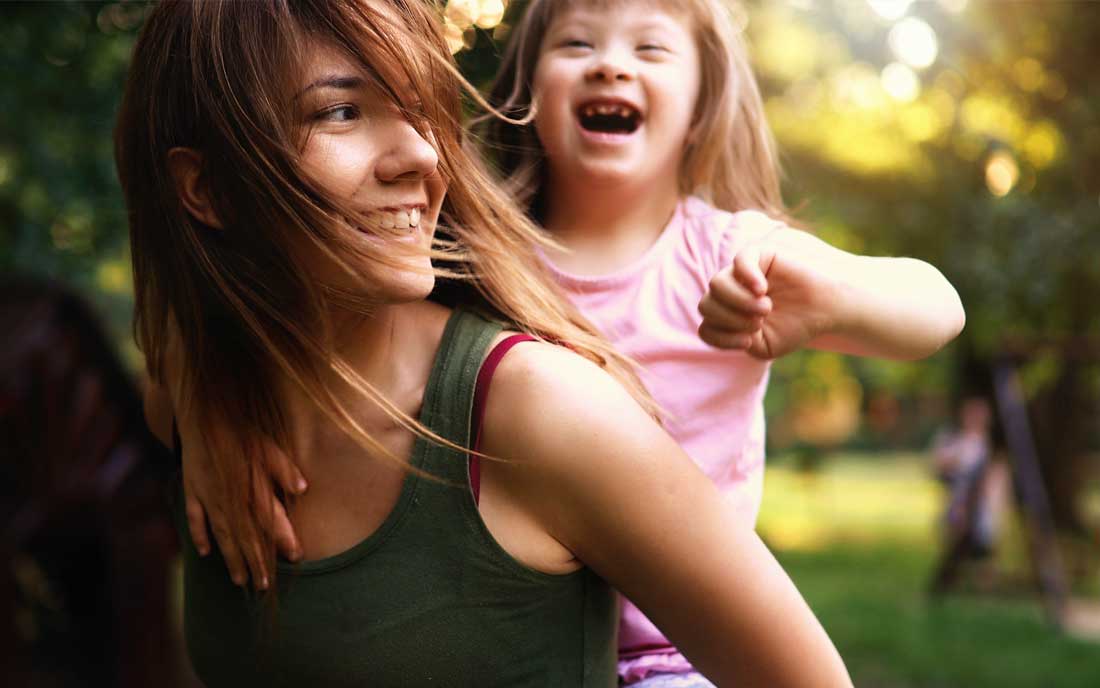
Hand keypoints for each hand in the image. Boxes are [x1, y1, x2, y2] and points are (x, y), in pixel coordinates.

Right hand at [182, 430, 306, 589]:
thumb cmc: (241, 431)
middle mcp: (229, 498)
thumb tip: (304, 489)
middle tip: (264, 586)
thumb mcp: (268, 445)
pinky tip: (205, 553)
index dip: (283, 539)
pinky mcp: (192, 490)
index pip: (269, 521)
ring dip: (231, 557)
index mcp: (250, 488)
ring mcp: (208, 497)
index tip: (295, 558)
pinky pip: (195, 518)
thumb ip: (284, 469)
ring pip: (222, 534)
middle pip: (245, 536)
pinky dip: (200, 535)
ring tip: (239, 580)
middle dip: (256, 562)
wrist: (202, 415)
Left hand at [698, 227, 845, 358]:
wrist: (828, 309)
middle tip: (760, 322)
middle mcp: (730, 292)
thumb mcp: (763, 346)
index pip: (706, 327)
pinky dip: (747, 277)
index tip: (749, 342)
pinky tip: (762, 290)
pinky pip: (739, 261)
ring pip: (716, 284)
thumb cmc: (795, 327)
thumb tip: (714, 323)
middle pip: (705, 305)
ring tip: (765, 309)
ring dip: (738, 302)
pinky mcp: (759, 254)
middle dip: (730, 319)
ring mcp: (741, 272)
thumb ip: (734, 340)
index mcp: (728, 315)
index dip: (722, 338)